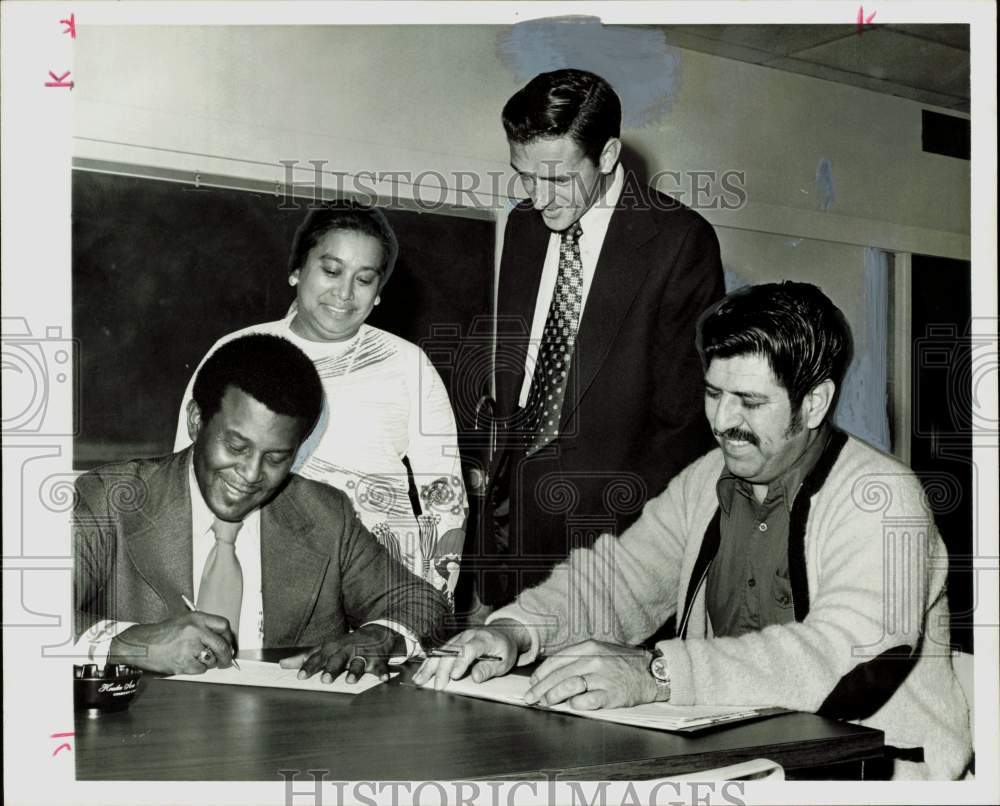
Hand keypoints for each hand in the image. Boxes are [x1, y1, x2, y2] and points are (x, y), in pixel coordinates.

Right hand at [110, 612, 235, 674]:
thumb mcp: (185, 621)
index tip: (229, 644)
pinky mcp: (184, 661)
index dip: (229, 637)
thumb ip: (204, 627)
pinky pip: (200, 669)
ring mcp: (190, 647)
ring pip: (212, 659)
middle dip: (226, 656)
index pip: (224, 625)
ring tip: (196, 658)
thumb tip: (224, 641)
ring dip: (209, 662)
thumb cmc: (163, 634)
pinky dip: (197, 669)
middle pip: (222, 645)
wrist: (142, 644)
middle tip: (226, 661)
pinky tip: (187, 662)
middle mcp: (195, 630)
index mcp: (197, 618)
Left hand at [279, 624, 399, 683]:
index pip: (318, 658)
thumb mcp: (326, 648)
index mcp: (333, 649)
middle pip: (338, 659)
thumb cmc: (346, 645)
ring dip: (354, 671)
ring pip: (358, 663)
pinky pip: (381, 666)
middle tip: (325, 680)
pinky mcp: (379, 659)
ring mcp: (363, 655)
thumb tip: (282, 664)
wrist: (376, 632)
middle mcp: (347, 651)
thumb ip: (305, 657)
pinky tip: (383, 679)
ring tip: (350, 680)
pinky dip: (383, 672)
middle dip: (332, 669)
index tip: (300, 676)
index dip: (310, 667)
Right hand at [411, 622, 526, 690]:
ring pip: (441, 650)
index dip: (461, 662)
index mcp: (484, 639)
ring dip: (430, 666)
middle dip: (442, 669)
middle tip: (437, 687)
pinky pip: (438, 652)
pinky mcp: (452, 642)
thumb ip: (489, 669)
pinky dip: (428, 663)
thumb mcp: (504, 661)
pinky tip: (420, 673)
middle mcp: (468, 636)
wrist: (502, 634)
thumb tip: (476, 677)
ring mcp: (458, 638)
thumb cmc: (503, 649)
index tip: (454, 676)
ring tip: (419, 680)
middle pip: (451, 651)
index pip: (469, 649)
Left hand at [523, 640, 658, 709]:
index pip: (557, 660)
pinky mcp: (611, 694)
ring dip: (553, 696)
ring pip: (569, 686)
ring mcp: (602, 677)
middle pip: (559, 675)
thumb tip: (554, 672)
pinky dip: (575, 704)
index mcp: (588, 647)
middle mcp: (593, 660)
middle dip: (541, 688)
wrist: (652, 671)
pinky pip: (587, 700)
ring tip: (545, 702)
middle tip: (531, 697)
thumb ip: (578, 658)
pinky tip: (571, 706)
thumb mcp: (601, 651)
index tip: (533, 683)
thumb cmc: (624, 663)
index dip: (541, 673)